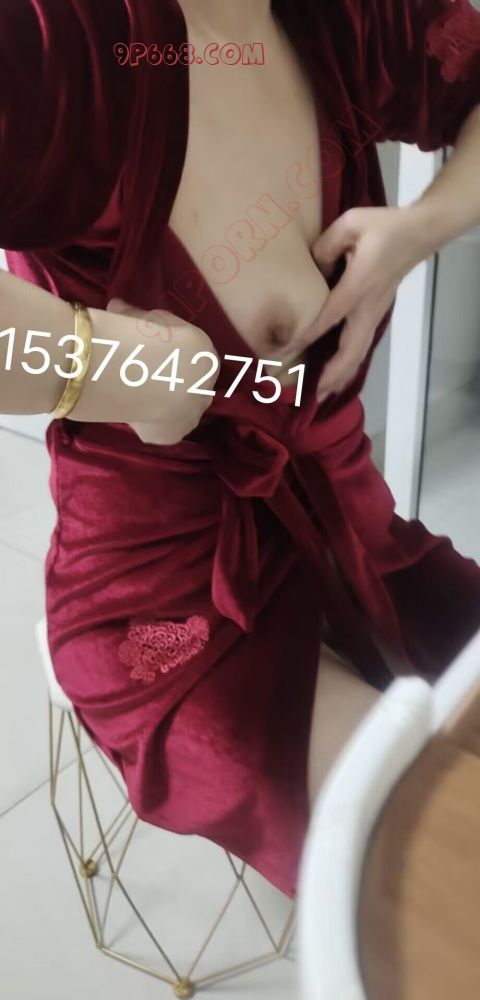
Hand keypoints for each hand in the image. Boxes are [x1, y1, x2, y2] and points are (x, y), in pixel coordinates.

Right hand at [105, 299, 219, 444]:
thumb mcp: (147, 317)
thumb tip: (118, 306)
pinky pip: (156, 428)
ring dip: (158, 404)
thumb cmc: (153, 336)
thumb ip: (137, 316)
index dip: (170, 356)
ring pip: (173, 411)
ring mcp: (189, 417)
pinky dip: (144, 421)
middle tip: (137, 374)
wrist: (148, 371)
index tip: (147, 352)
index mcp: (207, 359)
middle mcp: (205, 391)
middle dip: (168, 382)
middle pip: (187, 388)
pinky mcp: (169, 436)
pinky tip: (127, 410)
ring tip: (130, 393)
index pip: (192, 360)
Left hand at [286, 206, 426, 402]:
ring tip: (323, 394)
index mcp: (359, 286)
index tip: (283, 353)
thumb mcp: (351, 224)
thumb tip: (311, 271)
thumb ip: (326, 247)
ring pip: (359, 353)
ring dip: (341, 375)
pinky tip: (337, 374)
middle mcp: (368, 307)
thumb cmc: (384, 227)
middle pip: (351, 350)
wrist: (419, 234)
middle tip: (311, 394)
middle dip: (332, 374)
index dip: (305, 337)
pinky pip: (362, 345)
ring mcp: (375, 313)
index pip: (328, 318)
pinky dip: (349, 364)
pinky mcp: (376, 314)